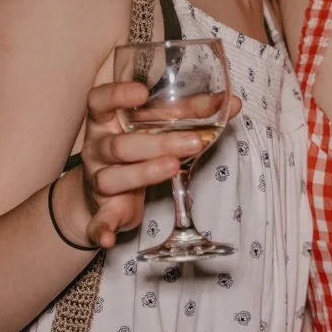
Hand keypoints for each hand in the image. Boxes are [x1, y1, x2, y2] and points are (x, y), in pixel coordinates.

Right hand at [57, 80, 241, 249]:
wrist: (102, 192)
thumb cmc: (137, 147)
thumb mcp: (155, 128)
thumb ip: (189, 113)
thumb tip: (233, 102)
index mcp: (106, 122)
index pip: (100, 101)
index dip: (117, 95)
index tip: (142, 93)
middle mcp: (98, 148)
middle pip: (119, 145)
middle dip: (157, 143)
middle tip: (193, 143)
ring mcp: (98, 179)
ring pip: (112, 178)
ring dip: (143, 173)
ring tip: (173, 168)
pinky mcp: (104, 210)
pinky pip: (99, 221)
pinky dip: (102, 229)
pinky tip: (108, 238)